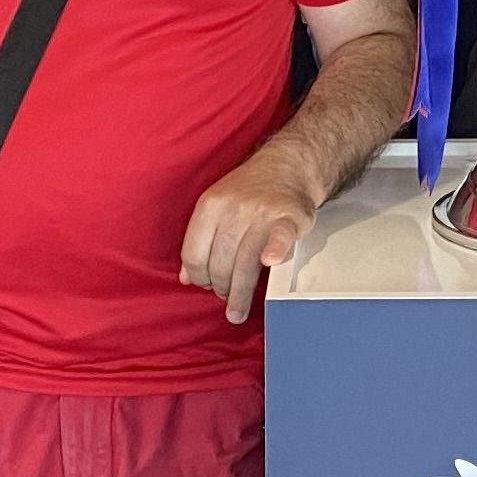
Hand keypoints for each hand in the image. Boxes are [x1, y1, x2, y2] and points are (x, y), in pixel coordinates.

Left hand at [181, 150, 326, 324]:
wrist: (287, 166)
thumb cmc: (249, 192)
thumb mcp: (216, 207)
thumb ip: (199, 240)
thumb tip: (186, 277)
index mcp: (210, 205)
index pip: (194, 253)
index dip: (198, 277)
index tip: (206, 287)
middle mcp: (234, 207)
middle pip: (219, 262)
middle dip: (220, 288)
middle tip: (226, 299)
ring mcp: (263, 212)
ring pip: (246, 261)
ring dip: (240, 292)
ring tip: (237, 310)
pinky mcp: (289, 217)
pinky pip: (280, 237)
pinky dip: (275, 250)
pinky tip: (270, 262)